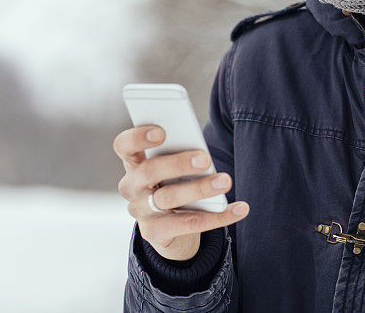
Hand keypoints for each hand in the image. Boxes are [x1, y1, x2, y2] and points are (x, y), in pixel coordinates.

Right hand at [114, 124, 248, 260]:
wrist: (170, 226)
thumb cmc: (175, 182)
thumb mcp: (175, 166)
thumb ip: (181, 154)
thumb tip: (203, 152)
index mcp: (134, 163)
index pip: (124, 146)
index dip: (138, 137)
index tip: (162, 131)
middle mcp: (132, 187)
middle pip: (149, 172)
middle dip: (178, 163)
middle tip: (205, 158)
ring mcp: (141, 211)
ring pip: (168, 198)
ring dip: (199, 189)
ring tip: (225, 181)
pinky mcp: (155, 233)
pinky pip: (189, 224)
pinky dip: (218, 217)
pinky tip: (240, 208)